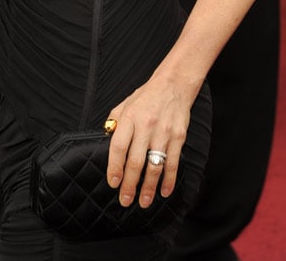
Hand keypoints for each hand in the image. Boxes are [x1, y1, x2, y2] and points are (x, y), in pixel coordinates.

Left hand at [105, 76, 192, 208]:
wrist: (173, 85)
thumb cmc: (147, 96)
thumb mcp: (125, 103)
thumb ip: (115, 122)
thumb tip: (106, 140)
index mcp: (130, 117)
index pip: (119, 146)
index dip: (114, 166)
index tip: (113, 182)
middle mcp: (146, 126)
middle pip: (136, 161)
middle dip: (130, 184)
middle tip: (125, 200)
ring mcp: (163, 133)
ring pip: (155, 166)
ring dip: (149, 187)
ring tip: (143, 202)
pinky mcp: (178, 137)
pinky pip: (173, 163)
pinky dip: (169, 180)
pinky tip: (164, 191)